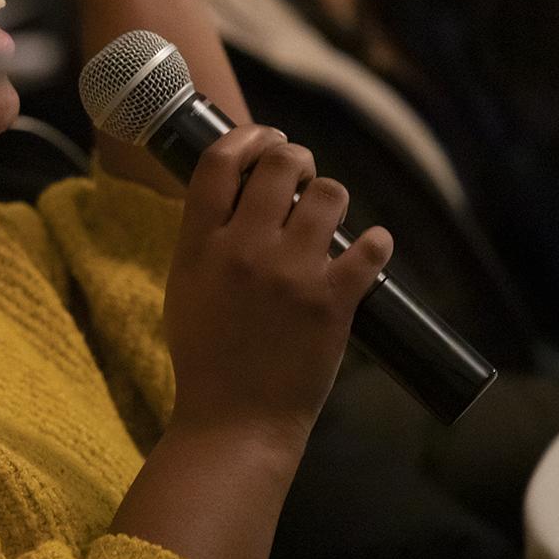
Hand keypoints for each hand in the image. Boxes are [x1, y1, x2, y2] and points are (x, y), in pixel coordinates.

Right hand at [164, 125, 391, 447]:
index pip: (220, 161)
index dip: (248, 137)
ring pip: (331, 194)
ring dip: (333, 198)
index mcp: (201, 245)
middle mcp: (244, 249)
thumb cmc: (205, 357)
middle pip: (282, 164)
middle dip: (299, 160)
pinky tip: (369, 251)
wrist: (234, 421)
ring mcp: (291, 274)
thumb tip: (237, 194)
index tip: (265, 139)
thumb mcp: (183, 287)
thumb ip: (203, 239)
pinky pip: (371, 247)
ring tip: (329, 220)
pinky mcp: (333, 302)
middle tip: (303, 178)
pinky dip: (375, 244)